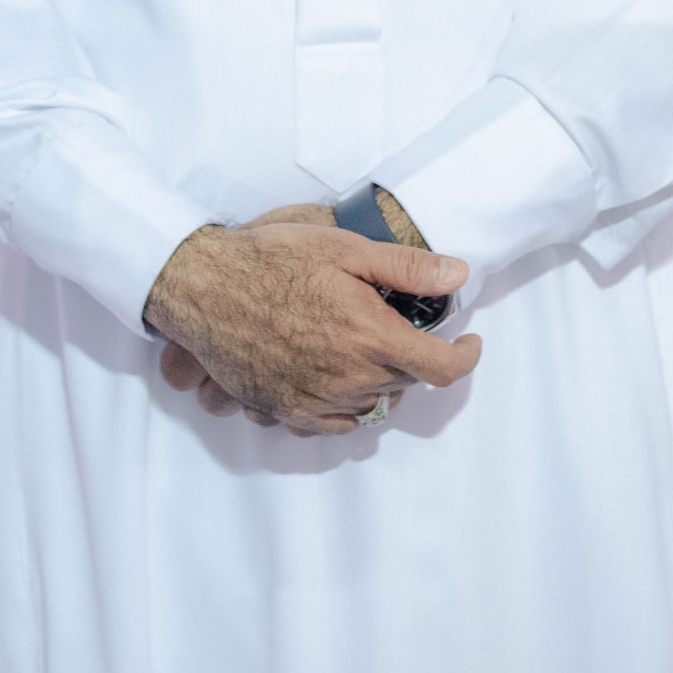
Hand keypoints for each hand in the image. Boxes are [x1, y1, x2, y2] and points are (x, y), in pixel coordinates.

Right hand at [145, 219, 478, 436]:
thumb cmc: (272, 259)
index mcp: (369, 337)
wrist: (204, 287)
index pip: (441, 369)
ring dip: (380, 381)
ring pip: (372, 404)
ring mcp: (315, 402)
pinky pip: (335, 425)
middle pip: (405, 382)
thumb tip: (459, 276)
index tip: (468, 342)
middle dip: (411, 355)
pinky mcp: (285, 412)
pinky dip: (347, 407)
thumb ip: (406, 268)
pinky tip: (336, 377)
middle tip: (393, 321)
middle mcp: (348, 379)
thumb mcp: (343, 247)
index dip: (466, 357)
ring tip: (363, 347)